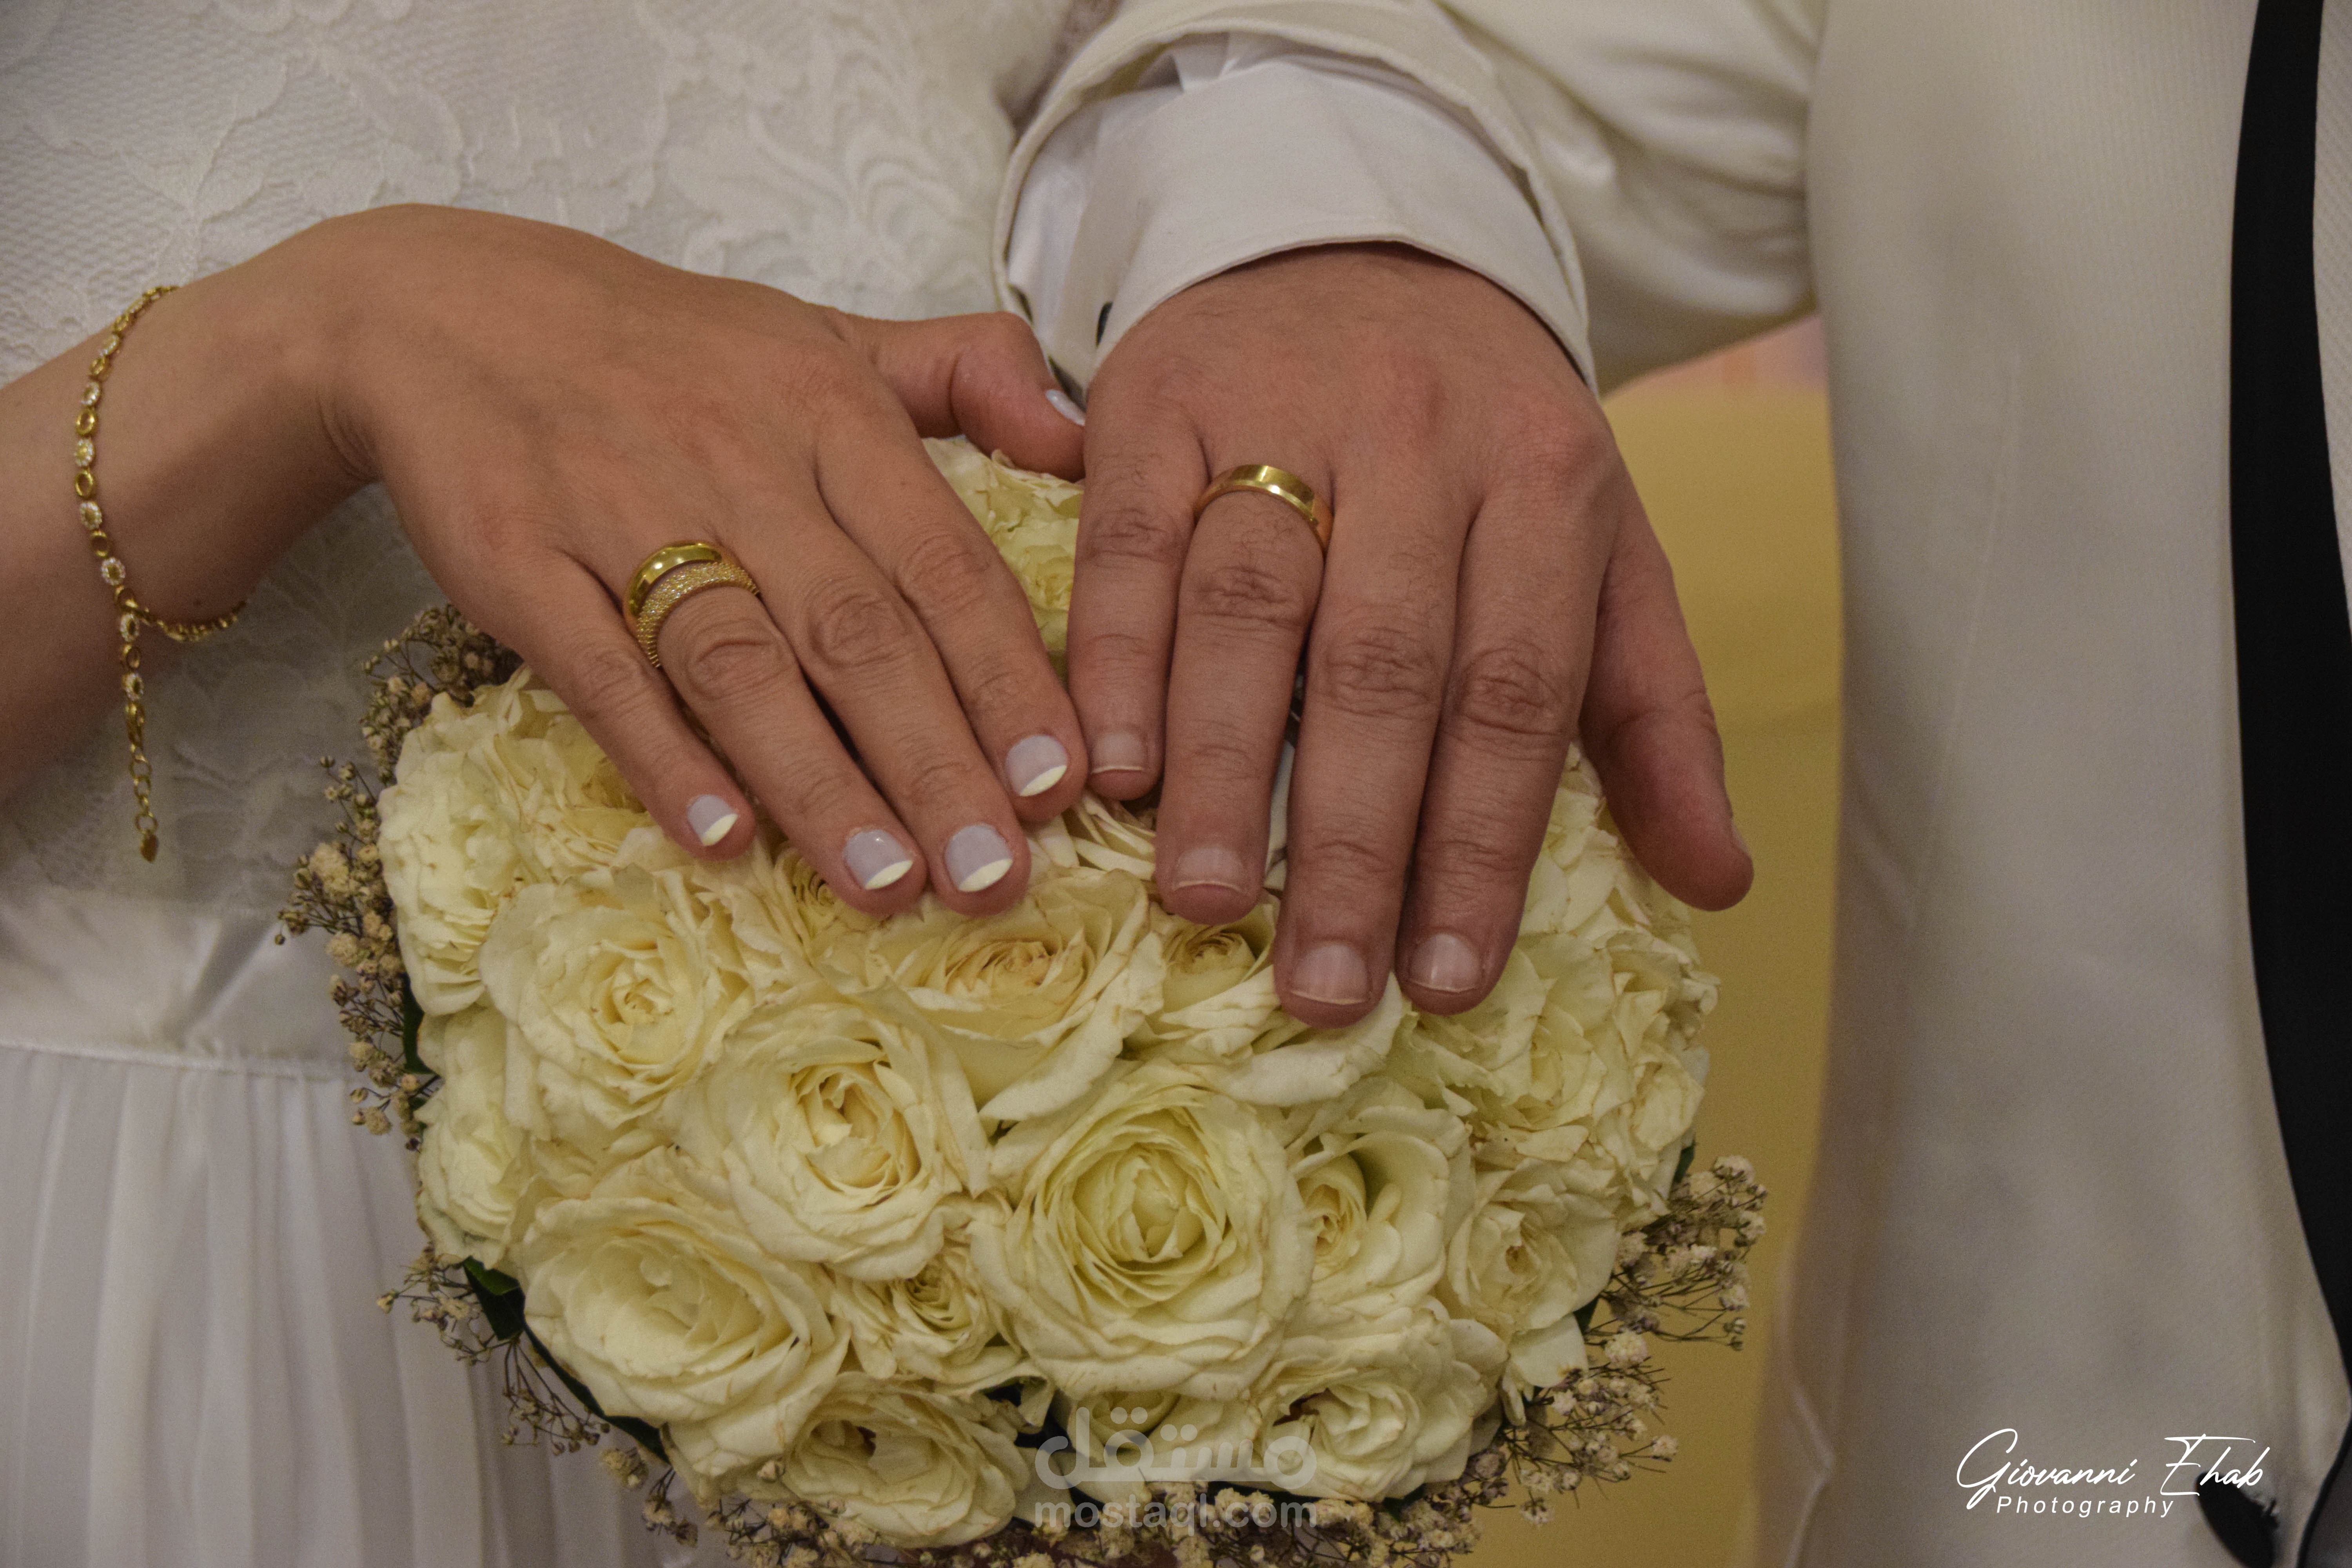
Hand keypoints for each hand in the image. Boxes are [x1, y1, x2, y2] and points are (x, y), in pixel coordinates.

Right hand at [307, 206, 1088, 913]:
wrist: (445, 312)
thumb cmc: (668, 349)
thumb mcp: (827, 335)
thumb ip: (964, 376)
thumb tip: (1083, 436)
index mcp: (829, 413)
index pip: (944, 563)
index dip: (1006, 679)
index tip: (1060, 785)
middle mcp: (739, 461)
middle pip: (859, 631)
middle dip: (936, 762)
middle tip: (996, 878)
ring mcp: (620, 510)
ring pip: (741, 663)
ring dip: (820, 784)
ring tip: (888, 886)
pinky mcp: (519, 558)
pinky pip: (602, 668)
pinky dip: (664, 755)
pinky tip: (724, 838)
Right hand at [1068, 244, 1750, 1025]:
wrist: (1352, 240)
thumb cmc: (1480, 436)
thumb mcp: (1599, 546)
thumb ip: (1651, 712)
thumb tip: (1716, 882)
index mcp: (1548, 480)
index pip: (1516, 691)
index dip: (1481, 845)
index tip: (1443, 980)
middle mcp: (1421, 438)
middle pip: (1386, 663)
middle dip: (1357, 840)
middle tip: (1324, 985)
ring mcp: (1280, 407)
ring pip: (1251, 603)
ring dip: (1228, 764)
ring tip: (1207, 899)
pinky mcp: (1158, 395)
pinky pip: (1132, 540)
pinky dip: (1115, 657)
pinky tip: (1109, 768)